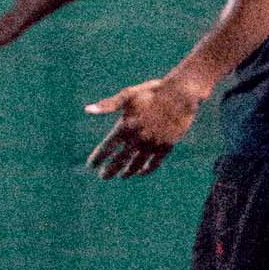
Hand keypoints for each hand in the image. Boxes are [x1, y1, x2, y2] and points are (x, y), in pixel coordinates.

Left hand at [83, 71, 210, 179]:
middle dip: (110, 170)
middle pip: (119, 161)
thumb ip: (108, 105)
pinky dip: (146, 170)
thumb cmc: (153, 92)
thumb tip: (87, 110)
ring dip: (127, 172)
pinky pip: (154, 164)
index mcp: (126, 126)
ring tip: (122, 176)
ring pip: (137, 165)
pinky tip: (140, 172)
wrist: (181, 94)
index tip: (91, 165)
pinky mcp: (166, 146)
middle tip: (103, 177)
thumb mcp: (128, 95)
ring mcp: (152, 144)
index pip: (107, 148)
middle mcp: (138, 139)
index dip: (98, 158)